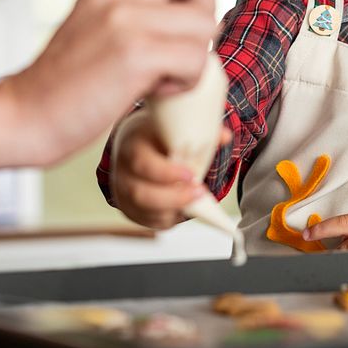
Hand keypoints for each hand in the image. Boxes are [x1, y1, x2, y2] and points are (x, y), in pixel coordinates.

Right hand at [4, 0, 216, 165]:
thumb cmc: (69, 78)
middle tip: (173, 46)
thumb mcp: (99, 20)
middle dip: (201, 11)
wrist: (23, 116)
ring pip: (205, 23)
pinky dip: (183, 84)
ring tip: (154, 74)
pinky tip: (149, 90)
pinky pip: (197, 60)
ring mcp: (126, 18)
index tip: (174, 21)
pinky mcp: (135, 53)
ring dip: (192, 57)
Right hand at [111, 110, 231, 229]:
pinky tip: (184, 210)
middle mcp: (122, 171)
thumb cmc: (156, 134)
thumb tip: (226, 137)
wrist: (135, 144)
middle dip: (173, 197)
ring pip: (144, 210)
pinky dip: (168, 218)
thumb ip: (198, 132)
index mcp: (131, 146)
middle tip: (200, 192)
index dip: (166, 173)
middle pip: (140, 193)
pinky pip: (148, 221)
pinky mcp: (129, 208)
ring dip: (173, 209)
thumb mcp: (171, 127)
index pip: (142, 164)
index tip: (191, 175)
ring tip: (197, 201)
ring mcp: (122, 192)